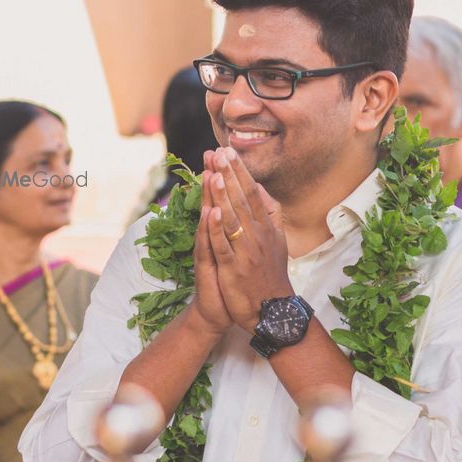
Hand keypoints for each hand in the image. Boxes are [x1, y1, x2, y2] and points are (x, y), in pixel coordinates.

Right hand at [191, 162, 234, 336]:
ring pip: (208, 219)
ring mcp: (209, 251)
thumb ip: (246, 221)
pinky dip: (211, 229)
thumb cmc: (235, 279)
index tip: (225, 149)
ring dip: (210, 197)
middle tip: (212, 151)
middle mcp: (213, 236)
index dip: (225, 174)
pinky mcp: (209, 267)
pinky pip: (210, 245)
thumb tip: (253, 197)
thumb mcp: (242, 247)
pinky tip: (211, 213)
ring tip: (211, 173)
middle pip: (213, 201)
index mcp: (223, 230)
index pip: (223, 196)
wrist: (222, 312)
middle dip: (214, 176)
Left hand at [205, 148, 290, 332]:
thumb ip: (270, 214)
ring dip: (223, 194)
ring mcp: (245, 251)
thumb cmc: (271, 274)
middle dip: (229, 175)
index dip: (239, 172)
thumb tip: (262, 189)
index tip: (228, 151)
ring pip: (232, 218)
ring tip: (214, 171)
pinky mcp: (233, 268)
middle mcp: (257, 235)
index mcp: (265, 227)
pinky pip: (224, 245)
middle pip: (241, 200)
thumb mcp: (277, 239)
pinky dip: (217, 228)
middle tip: (218, 151)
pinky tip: (211, 211)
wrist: (272, 310)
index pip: (251, 193)